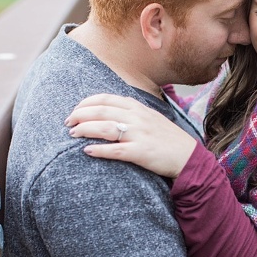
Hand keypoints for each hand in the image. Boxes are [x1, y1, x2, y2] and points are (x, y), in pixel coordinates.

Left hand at [65, 94, 196, 177]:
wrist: (188, 157)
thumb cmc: (167, 138)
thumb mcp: (151, 117)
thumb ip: (131, 112)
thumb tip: (108, 111)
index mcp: (138, 107)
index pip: (106, 99)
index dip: (86, 103)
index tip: (75, 110)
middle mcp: (137, 118)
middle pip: (101, 111)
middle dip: (80, 115)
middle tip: (68, 122)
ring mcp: (139, 135)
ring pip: (105, 128)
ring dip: (85, 129)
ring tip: (73, 134)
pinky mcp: (141, 152)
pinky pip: (115, 150)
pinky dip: (99, 150)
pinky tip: (87, 151)